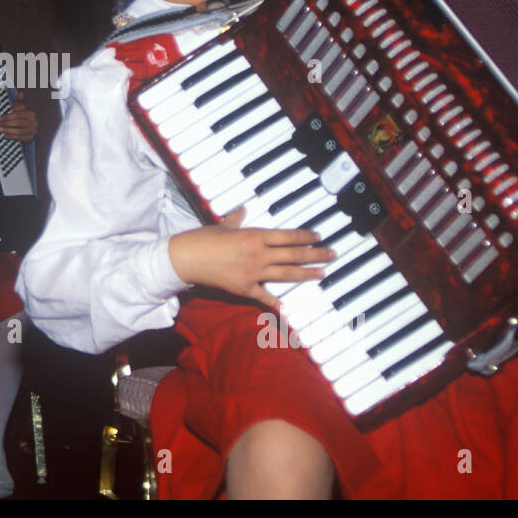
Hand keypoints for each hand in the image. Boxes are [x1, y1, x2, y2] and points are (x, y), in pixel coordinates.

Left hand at [0, 92, 37, 142]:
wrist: (29, 127)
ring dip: (8, 131)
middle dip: (7, 124)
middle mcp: (34, 122)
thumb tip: (21, 93)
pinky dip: (12, 137)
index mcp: (32, 113)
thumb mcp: (21, 107)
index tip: (0, 118)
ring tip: (0, 129)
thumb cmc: (23, 116)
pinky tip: (5, 135)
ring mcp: (33, 131)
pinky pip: (20, 138)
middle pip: (18, 123)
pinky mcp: (30, 138)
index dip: (8, 117)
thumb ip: (20, 101)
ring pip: (19, 131)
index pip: (18, 114)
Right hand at [167, 207, 334, 309]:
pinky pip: (264, 296)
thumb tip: (241, 210)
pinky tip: (286, 307)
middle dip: (316, 254)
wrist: (186, 258)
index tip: (318, 237)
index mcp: (255, 235)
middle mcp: (259, 253)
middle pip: (294, 254)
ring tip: (321, 273)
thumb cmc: (203, 239)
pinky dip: (275, 302)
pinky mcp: (244, 288)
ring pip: (286, 273)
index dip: (306, 237)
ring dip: (306, 274)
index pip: (288, 236)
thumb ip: (235, 219)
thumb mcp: (222, 226)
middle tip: (332, 254)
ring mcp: (253, 272)